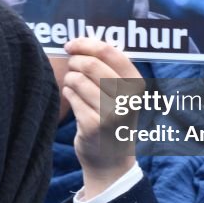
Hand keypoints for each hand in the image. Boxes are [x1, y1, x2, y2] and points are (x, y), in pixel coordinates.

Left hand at [62, 37, 143, 200]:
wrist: (111, 160)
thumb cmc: (112, 117)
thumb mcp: (121, 93)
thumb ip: (108, 68)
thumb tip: (79, 42)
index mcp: (136, 84)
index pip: (109, 51)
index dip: (86, 44)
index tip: (72, 44)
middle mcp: (127, 98)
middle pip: (90, 65)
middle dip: (74, 62)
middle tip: (71, 66)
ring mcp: (111, 113)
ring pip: (77, 80)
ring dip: (69, 79)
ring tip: (72, 85)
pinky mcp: (93, 126)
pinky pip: (70, 97)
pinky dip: (67, 93)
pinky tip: (71, 98)